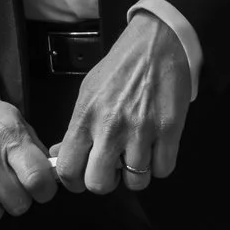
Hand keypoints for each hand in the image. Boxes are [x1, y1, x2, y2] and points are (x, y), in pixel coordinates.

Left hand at [50, 11, 190, 195]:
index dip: (74, 181)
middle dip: (105, 182)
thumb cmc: (119, 69)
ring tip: (136, 155)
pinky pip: (163, 170)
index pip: (69, 168)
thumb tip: (60, 154)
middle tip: (111, 169)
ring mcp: (141, 131)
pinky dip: (160, 165)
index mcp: (85, 117)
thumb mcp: (87, 93)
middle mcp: (110, 127)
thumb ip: (75, 127)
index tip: (81, 177)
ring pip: (136, 182)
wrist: (154, 45)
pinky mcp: (169, 130)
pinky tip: (155, 149)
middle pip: (99, 184)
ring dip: (137, 174)